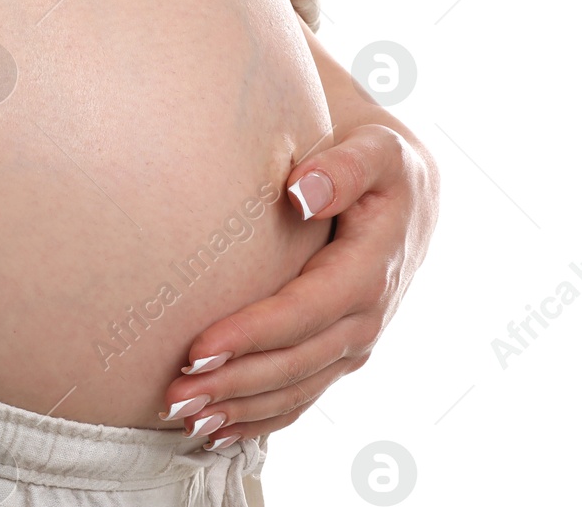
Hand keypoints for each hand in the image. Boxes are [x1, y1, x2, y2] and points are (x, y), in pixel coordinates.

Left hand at [157, 122, 439, 446]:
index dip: (252, 334)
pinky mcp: (338, 353)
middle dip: (234, 382)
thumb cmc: (377, 163)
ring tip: (184, 416)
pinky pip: (300, 396)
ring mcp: (353, 343)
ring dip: (239, 408)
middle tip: (176, 393)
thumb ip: (342, 168)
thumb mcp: (374, 150)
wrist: (405, 190)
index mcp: (369, 271)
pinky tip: (216, 431)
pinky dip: (259, 418)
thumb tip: (301, 191)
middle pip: (293, 362)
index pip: (303, 312)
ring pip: (294, 389)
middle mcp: (365, 317)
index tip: (197, 346)